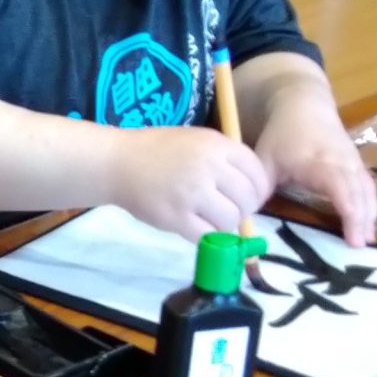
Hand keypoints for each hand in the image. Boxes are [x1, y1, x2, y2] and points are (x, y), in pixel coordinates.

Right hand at [104, 126, 272, 241]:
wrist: (118, 162)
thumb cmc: (157, 150)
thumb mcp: (196, 140)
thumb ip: (224, 159)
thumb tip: (251, 191)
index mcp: (217, 146)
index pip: (257, 174)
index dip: (258, 191)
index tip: (249, 198)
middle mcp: (209, 168)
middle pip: (247, 199)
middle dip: (243, 210)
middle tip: (230, 213)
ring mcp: (192, 194)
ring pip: (230, 220)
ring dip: (225, 226)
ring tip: (212, 222)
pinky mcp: (175, 217)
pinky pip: (206, 236)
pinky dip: (207, 237)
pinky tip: (197, 229)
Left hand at [254, 96, 376, 244]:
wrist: (304, 106)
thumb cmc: (282, 134)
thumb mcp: (265, 159)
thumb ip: (259, 189)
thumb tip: (249, 220)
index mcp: (319, 161)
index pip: (339, 187)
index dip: (348, 210)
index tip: (351, 235)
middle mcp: (342, 162)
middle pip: (358, 193)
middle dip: (361, 219)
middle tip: (359, 247)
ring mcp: (353, 163)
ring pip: (366, 191)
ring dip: (368, 215)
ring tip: (366, 242)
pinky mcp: (357, 165)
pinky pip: (367, 188)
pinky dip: (369, 207)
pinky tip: (366, 227)